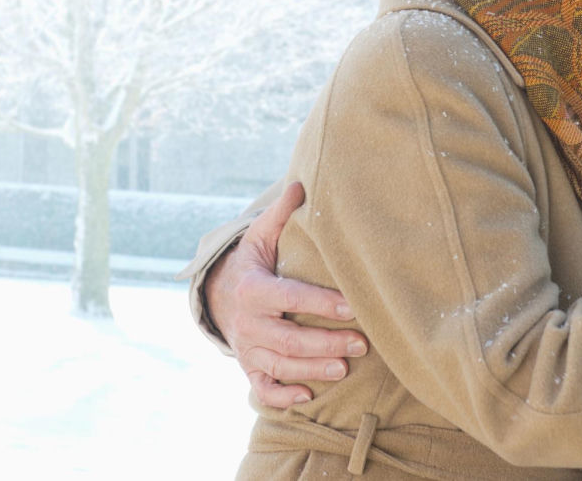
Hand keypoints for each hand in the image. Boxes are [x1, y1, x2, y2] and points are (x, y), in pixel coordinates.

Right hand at [204, 181, 367, 406]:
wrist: (220, 293)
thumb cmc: (255, 261)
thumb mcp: (262, 235)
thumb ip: (281, 213)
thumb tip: (300, 184)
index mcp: (254, 288)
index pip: (290, 298)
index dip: (321, 304)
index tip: (353, 307)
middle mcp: (248, 322)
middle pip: (288, 339)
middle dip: (325, 343)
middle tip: (361, 344)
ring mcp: (247, 347)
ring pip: (279, 365)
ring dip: (312, 369)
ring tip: (345, 369)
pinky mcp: (248, 366)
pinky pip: (262, 388)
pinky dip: (282, 396)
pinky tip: (308, 396)